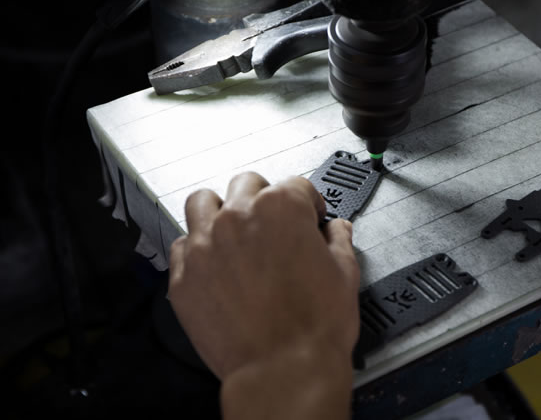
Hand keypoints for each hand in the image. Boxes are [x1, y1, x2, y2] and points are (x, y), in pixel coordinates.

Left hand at [168, 172, 359, 417]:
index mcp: (281, 208)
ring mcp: (205, 245)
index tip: (310, 217)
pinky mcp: (184, 276)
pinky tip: (216, 265)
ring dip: (220, 210)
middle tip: (274, 223)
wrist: (284, 370)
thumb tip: (335, 231)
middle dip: (263, 198)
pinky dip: (198, 249)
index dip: (308, 203)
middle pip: (246, 184)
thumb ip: (338, 240)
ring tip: (234, 230)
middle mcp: (238, 217)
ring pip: (202, 202)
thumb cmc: (314, 326)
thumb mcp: (345, 272)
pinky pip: (182, 245)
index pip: (296, 185)